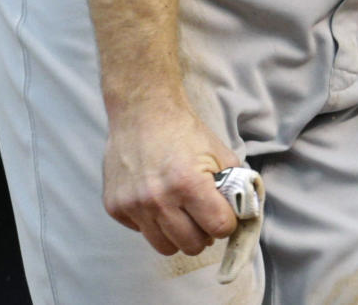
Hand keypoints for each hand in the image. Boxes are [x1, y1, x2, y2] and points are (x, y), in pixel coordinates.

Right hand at [102, 102, 241, 256]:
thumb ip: (234, 183)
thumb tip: (242, 212)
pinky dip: (153, 222)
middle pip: (193, 245)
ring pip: (166, 247)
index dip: (226, 221)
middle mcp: (158, 199)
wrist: (142, 110)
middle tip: (202, 213)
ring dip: (178, 233)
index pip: (219, 227)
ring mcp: (134, 206)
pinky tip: (156, 199)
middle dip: (203, 232)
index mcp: (188, 183)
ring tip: (180, 210)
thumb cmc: (182, 130)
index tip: (222, 212)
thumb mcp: (218, 151)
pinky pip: (143, 233)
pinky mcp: (115, 208)